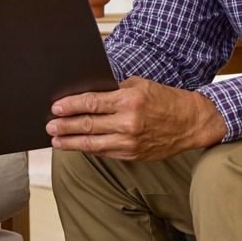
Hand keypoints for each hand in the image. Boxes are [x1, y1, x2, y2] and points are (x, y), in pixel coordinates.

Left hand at [46, 76, 226, 160]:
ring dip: (70, 143)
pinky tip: (77, 146)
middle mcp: (128, 123)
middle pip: (87, 125)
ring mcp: (130, 142)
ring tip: (56, 140)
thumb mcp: (139, 86)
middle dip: (65, 126)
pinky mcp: (132, 155)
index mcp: (129, 101)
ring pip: (92, 144)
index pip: (91, 103)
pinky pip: (104, 152)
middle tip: (49, 126)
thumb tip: (86, 96)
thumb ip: (113, 91)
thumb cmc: (164, 99)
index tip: (55, 108)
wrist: (191, 122)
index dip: (70, 106)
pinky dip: (88, 149)